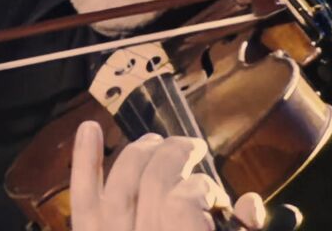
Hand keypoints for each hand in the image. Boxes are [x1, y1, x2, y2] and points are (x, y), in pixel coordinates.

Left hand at [70, 121, 265, 230]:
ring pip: (120, 182)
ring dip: (139, 152)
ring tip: (155, 142)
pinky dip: (84, 162)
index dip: (201, 189)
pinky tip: (89, 128)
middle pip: (152, 181)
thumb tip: (248, 204)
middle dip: (174, 154)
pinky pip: (83, 199)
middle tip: (190, 148)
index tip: (214, 196)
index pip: (182, 202)